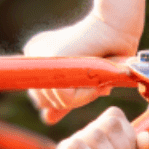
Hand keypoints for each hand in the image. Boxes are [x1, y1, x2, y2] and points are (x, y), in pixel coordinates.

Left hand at [24, 16, 139, 123]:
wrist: (116, 28)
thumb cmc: (108, 53)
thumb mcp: (83, 82)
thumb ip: (64, 99)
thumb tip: (46, 120)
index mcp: (38, 58)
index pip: (40, 96)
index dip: (63, 98)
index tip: (87, 85)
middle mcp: (32, 53)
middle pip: (43, 100)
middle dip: (72, 99)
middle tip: (96, 84)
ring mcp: (36, 53)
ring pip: (53, 100)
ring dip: (81, 96)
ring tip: (98, 79)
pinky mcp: (48, 58)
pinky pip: (62, 96)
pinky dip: (83, 94)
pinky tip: (93, 79)